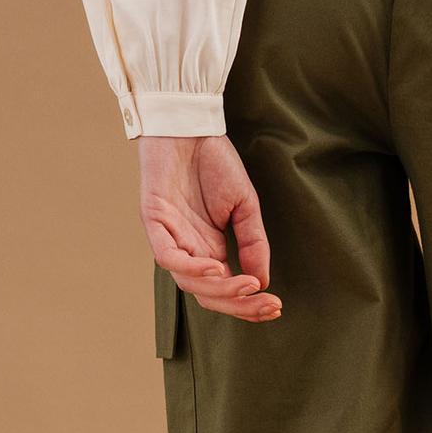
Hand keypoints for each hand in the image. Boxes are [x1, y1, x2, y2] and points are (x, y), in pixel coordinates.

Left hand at [137, 135, 280, 322]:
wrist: (190, 126)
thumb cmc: (214, 162)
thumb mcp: (245, 207)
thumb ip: (253, 244)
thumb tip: (263, 282)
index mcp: (210, 249)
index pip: (227, 290)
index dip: (249, 304)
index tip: (277, 307)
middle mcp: (189, 250)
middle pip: (209, 294)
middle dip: (239, 305)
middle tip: (267, 304)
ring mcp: (170, 237)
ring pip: (188, 282)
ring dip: (219, 290)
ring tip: (247, 286)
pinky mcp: (154, 221)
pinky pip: (168, 256)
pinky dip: (190, 268)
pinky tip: (216, 268)